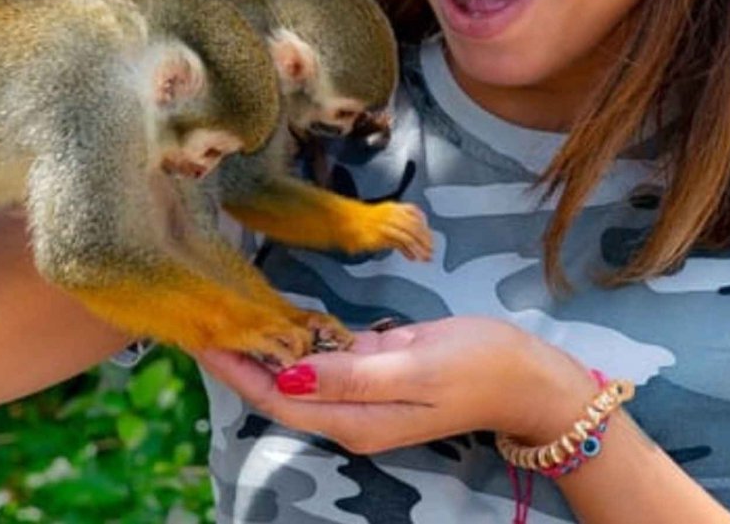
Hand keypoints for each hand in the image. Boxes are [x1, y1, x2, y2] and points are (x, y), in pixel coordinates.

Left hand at [196, 315, 592, 454]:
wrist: (530, 377)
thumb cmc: (479, 368)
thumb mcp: (415, 368)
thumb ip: (350, 376)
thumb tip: (286, 380)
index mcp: (355, 420)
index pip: (275, 400)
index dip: (234, 371)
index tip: (199, 338)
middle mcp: (351, 413)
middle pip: (277, 389)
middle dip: (238, 357)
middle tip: (199, 315)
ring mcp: (363, 391)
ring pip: (298, 371)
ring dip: (262, 344)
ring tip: (223, 310)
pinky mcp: (377, 368)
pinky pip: (325, 355)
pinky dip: (297, 335)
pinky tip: (272, 313)